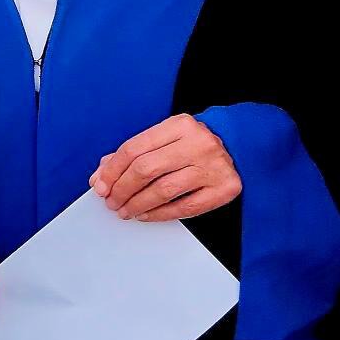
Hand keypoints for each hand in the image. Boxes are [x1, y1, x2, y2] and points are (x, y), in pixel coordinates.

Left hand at [90, 114, 241, 221]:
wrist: (238, 147)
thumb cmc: (191, 145)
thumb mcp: (163, 140)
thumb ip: (131, 155)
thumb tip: (100, 177)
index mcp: (179, 125)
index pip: (134, 148)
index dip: (112, 171)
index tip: (100, 186)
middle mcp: (198, 143)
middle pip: (146, 169)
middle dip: (122, 189)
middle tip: (111, 201)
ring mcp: (214, 166)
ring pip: (163, 190)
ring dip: (137, 204)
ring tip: (125, 210)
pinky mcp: (225, 188)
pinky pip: (185, 207)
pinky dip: (160, 214)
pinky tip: (146, 215)